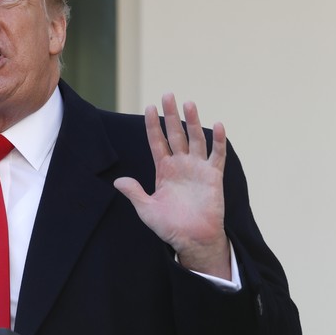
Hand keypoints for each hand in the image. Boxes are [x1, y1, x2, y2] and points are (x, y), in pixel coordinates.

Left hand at [114, 93, 230, 278]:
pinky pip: (216, 155)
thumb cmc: (170, 227)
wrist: (193, 240)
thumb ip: (134, 193)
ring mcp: (197, 169)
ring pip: (195, 139)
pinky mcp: (213, 176)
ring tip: (189, 103)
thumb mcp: (146, 210)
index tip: (149, 107)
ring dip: (193, 122)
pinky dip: (218, 140)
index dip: (152, 125)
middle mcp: (180, 165)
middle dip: (171, 115)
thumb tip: (117, 181)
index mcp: (164, 170)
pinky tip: (218, 124)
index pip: (157, 142)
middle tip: (168, 94)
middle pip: (175, 134)